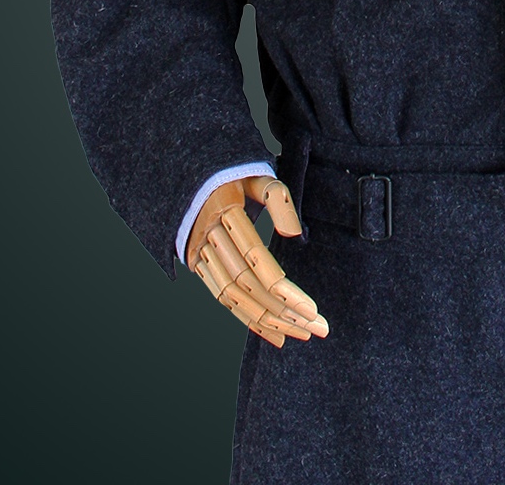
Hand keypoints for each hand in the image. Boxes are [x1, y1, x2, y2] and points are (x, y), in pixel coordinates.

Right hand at [187, 176, 329, 347]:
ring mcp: (199, 255)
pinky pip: (223, 298)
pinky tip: (275, 335)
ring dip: (269, 321)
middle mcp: (208, 238)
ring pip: (235, 298)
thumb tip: (295, 233)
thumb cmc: (229, 169)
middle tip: (318, 327)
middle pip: (249, 285)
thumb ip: (276, 198)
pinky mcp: (197, 265)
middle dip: (284, 311)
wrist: (185, 173)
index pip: (255, 258)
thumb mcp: (254, 172)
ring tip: (302, 333)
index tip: (310, 307)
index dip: (282, 287)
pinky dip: (248, 319)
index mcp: (223, 210)